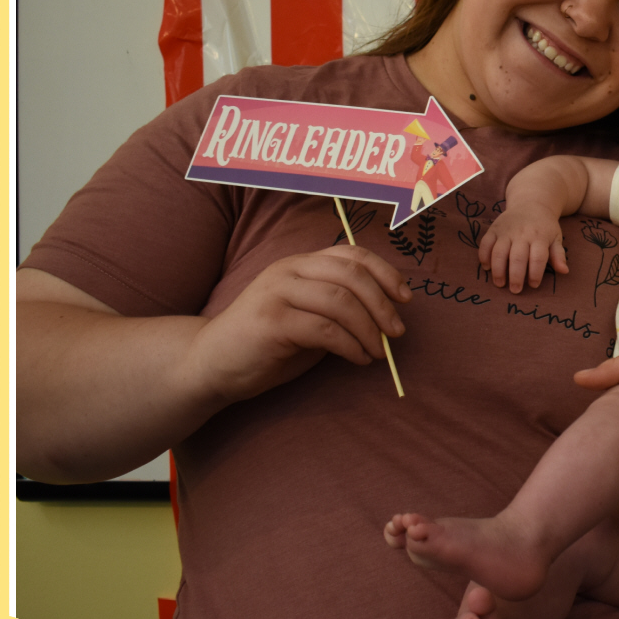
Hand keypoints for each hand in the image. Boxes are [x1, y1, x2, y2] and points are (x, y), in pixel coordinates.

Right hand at [185, 244, 410, 405]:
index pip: (352, 254)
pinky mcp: (271, 321)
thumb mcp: (309, 317)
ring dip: (369, 330)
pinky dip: (351, 346)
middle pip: (352, 275)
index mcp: (300, 263)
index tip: (406, 298)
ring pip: (341, 302)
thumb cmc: (268, 344)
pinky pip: (326, 330)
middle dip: (383, 305)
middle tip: (397, 333)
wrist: (212, 365)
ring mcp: (276, 293)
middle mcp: (288, 270)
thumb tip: (389, 316)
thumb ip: (341, 309)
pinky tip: (358, 359)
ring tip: (377, 352)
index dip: (385, 273)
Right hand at [480, 199, 568, 289]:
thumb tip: (564, 271)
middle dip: (516, 276)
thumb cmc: (545, 226)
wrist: (531, 202)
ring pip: (499, 252)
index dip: (535, 274)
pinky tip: (486, 268)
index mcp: (540, 237)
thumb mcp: (556, 237)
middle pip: (517, 258)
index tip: (533, 285)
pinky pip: (485, 243)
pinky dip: (484, 256)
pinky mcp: (494, 228)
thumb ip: (559, 255)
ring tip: (500, 283)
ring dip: (498, 270)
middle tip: (515, 290)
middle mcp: (522, 233)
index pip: (538, 258)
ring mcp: (506, 230)